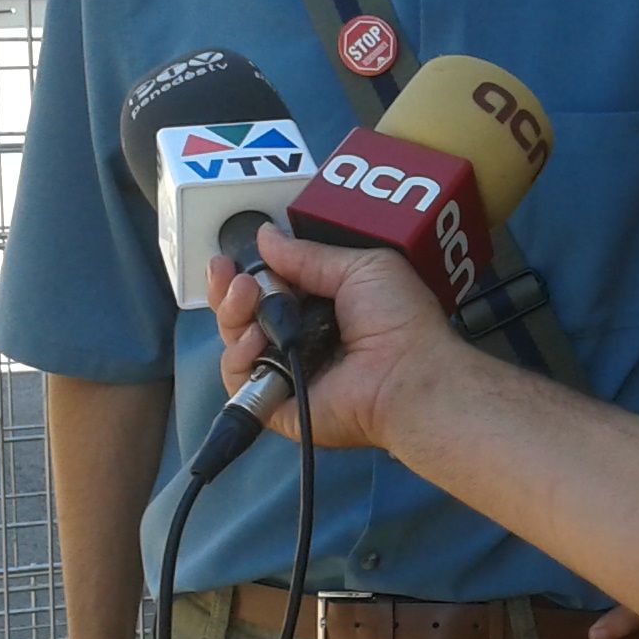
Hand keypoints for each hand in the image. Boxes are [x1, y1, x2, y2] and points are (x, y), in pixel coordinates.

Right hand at [208, 228, 463, 448]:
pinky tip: (253, 339)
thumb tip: (267, 237)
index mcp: (321, 305)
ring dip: (233, 313)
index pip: (268, 286)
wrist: (409, 374)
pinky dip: (237, 355)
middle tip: (236, 276)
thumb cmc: (400, 322)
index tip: (233, 258)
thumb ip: (309, 255)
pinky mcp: (275, 402)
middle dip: (230, 288)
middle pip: (243, 312)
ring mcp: (286, 369)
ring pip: (235, 340)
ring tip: (247, 296)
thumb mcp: (360, 268)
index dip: (248, 271)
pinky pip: (239, 379)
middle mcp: (300, 337)